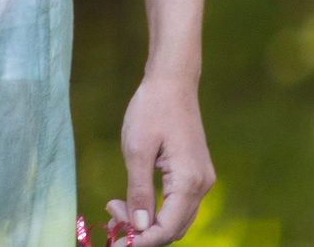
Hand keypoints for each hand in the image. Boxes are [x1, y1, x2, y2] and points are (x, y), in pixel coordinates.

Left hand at [109, 70, 214, 243]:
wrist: (172, 82)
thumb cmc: (152, 109)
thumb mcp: (137, 150)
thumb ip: (139, 191)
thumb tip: (140, 227)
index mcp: (189, 181)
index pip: (167, 228)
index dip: (141, 240)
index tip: (116, 241)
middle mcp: (202, 186)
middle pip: (174, 229)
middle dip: (143, 231)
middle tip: (111, 217)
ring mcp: (201, 180)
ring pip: (176, 219)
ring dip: (148, 223)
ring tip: (116, 209)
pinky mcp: (195, 174)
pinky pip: (177, 204)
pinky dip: (156, 210)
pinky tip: (131, 200)